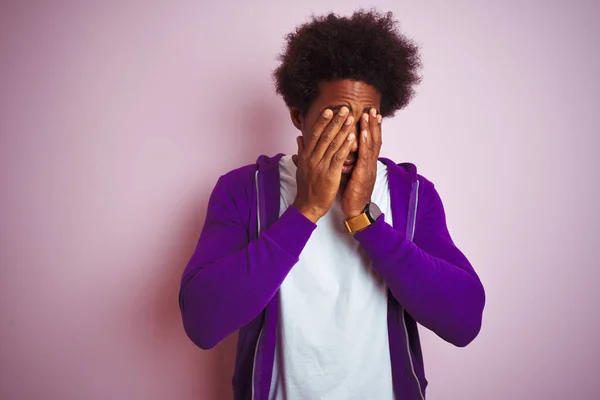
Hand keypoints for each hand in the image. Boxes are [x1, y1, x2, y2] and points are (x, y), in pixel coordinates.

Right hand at [293, 107, 355, 222]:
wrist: (308, 205)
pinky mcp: (330, 174)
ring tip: (350, 118)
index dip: (322, 121)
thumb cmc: (306, 187)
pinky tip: (352, 137)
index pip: (314, 134)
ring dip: (342, 130)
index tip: (329, 110)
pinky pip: (338, 157)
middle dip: (334, 121)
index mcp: (305, 155)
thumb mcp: (301, 167)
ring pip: (332, 144)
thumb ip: (301, 151)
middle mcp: (312, 158)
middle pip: (324, 135)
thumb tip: (299, 138)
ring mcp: (320, 165)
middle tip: (343, 108)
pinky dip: (345, 146)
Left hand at [341, 108, 382, 217]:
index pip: (369, 141)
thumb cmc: (350, 192)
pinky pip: (365, 156)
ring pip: (371, 145)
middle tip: (373, 108)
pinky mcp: (364, 174)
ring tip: (369, 114)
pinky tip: (362, 132)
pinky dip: (364, 143)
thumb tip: (338, 149)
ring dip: (370, 128)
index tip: (369, 113)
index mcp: (365, 162)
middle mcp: (369, 163)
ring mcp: (368, 168)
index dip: (370, 127)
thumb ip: (345, 160)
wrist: (355, 209)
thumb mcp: (348, 172)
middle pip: (374, 139)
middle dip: (373, 123)